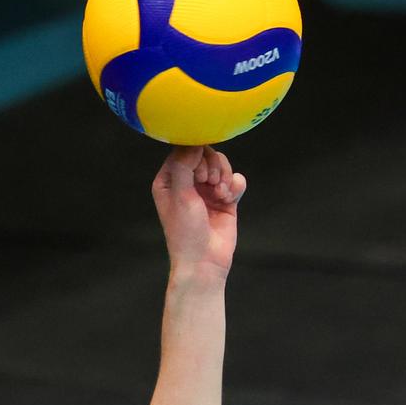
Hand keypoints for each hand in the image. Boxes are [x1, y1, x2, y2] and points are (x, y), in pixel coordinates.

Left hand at [152, 144, 245, 278]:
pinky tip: (229, 199)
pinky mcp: (225, 199)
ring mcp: (207, 190)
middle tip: (210, 184)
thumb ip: (185, 165)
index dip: (197, 156)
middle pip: (206, 154)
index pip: (185, 150)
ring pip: (222, 165)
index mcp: (169, 179)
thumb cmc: (185, 232)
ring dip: (225, 176)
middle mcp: (188, 182)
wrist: (204, 261)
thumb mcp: (180, 195)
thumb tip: (195, 142)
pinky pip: (235, 180)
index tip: (200, 174)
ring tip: (220, 195)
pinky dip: (236, 186)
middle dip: (213, 167)